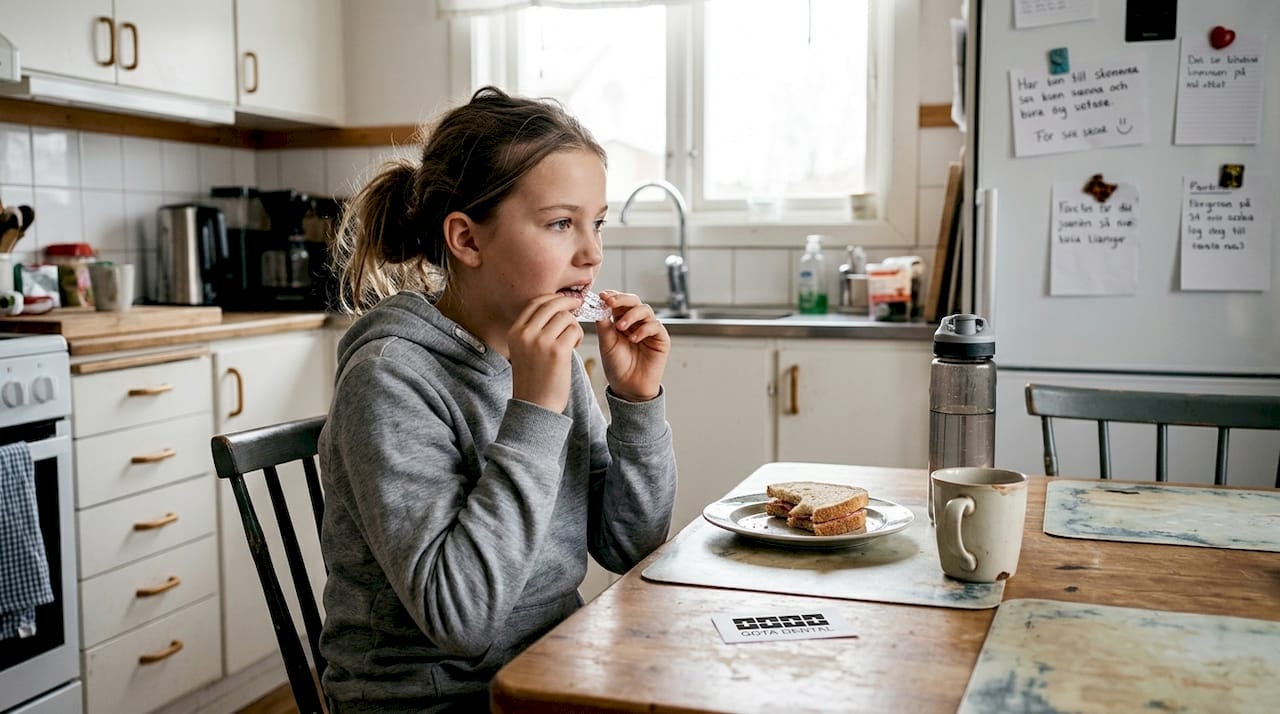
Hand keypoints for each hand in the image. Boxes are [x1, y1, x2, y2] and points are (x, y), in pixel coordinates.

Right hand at [508, 294, 582, 412]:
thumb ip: (533, 330)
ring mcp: (540, 342)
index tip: (565, 300)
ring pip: (565, 317)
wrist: (535, 405)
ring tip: (572, 338)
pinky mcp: (557, 351)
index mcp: (515, 332)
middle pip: (551, 305)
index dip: (553, 298)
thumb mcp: (523, 350)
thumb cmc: (534, 379)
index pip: (536, 303)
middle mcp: (525, 334)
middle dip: (568, 303)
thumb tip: (554, 308)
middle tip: (578, 305)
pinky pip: (574, 330)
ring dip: (574, 325)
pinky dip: (578, 335)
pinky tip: (574, 346)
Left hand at [594, 291, 668, 401]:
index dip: (612, 296)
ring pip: (645, 310)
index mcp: (621, 320)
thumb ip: (603, 324)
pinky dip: (643, 329)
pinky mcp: (661, 339)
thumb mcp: (606, 343)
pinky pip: (655, 326)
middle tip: (610, 302)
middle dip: (621, 299)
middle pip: (633, 301)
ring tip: (621, 328)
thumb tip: (600, 304)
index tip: (602, 296)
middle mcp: (637, 322)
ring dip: (631, 315)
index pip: (619, 302)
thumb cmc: (617, 366)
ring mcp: (650, 329)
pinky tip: (634, 339)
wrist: (628, 387)